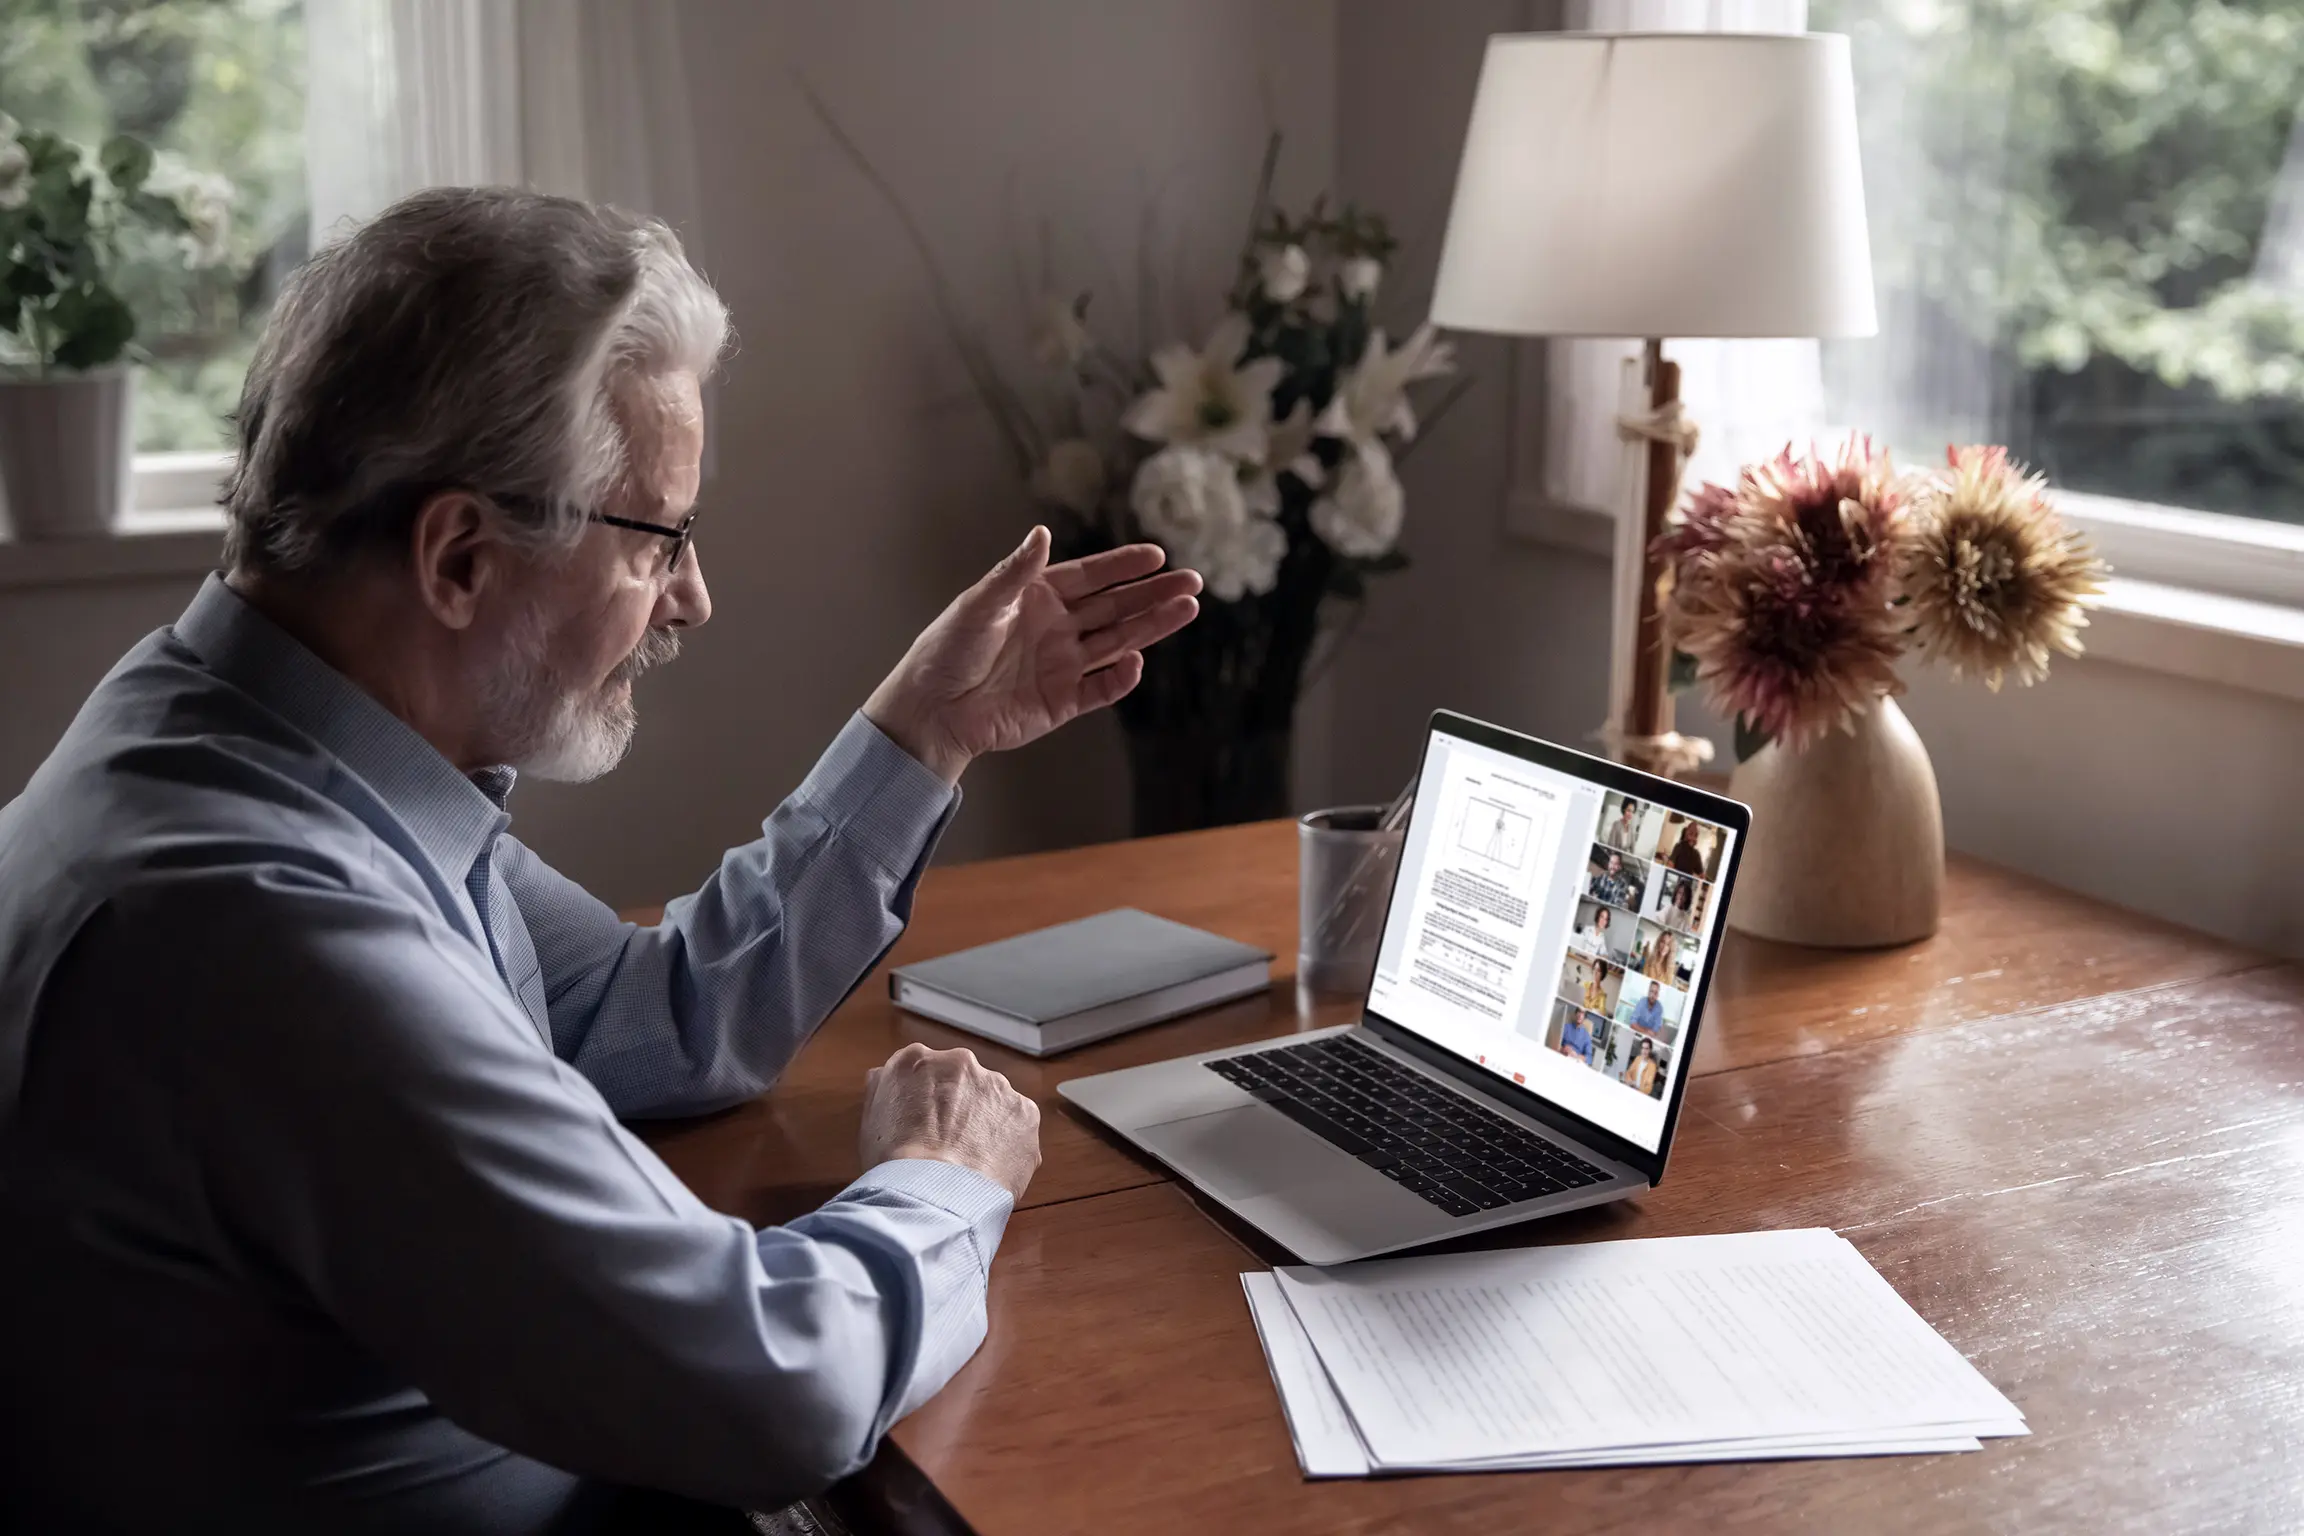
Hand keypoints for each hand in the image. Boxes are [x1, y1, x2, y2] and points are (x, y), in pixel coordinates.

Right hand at [859, 1042, 1042, 1201]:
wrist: (933, 1192)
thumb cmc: (894, 1163)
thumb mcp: (869, 1121)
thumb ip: (883, 1090)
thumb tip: (885, 1077)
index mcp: (915, 1061)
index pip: (924, 1073)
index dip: (926, 1102)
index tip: (926, 1126)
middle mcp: (959, 1063)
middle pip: (962, 1083)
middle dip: (959, 1110)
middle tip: (948, 1147)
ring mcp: (996, 1086)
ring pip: (993, 1103)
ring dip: (986, 1125)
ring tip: (970, 1163)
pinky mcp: (1025, 1112)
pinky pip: (1018, 1126)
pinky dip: (1009, 1144)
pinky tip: (990, 1168)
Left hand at [863, 526, 1200, 783]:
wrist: (931, 710)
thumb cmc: (946, 651)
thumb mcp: (979, 604)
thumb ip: (1016, 574)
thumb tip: (1043, 534)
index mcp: (1037, 598)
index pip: (1091, 578)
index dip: (1124, 567)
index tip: (1157, 556)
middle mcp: (1057, 628)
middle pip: (1115, 608)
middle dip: (1153, 595)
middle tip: (1192, 582)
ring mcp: (1063, 665)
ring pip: (1118, 643)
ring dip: (1151, 628)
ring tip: (1186, 611)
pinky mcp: (1063, 702)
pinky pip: (1101, 688)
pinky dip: (1121, 678)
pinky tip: (1138, 662)